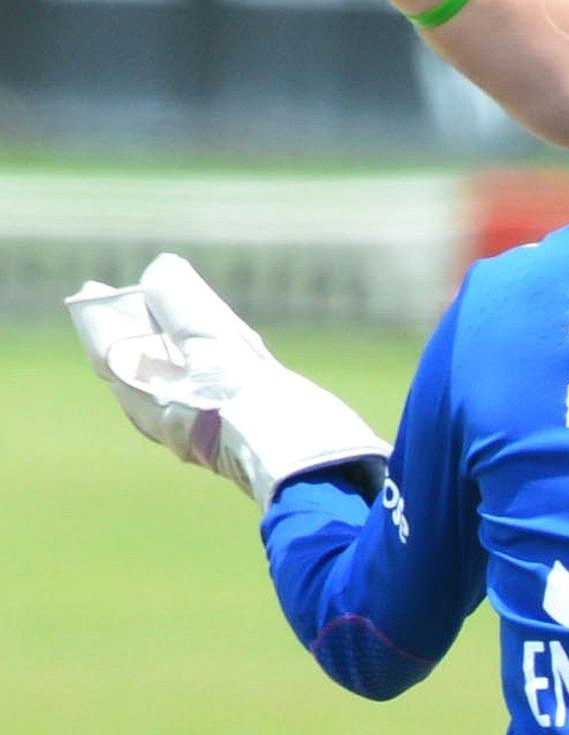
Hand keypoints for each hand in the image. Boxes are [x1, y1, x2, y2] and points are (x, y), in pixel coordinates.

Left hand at [67, 254, 388, 506]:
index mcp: (153, 402)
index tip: (92, 289)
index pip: (112, 353)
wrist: (310, 463)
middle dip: (137, 328)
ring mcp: (209, 423)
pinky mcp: (242, 423)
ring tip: (174, 314)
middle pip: (142, 364)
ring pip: (178, 374)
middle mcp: (173, 416)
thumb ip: (184, 307)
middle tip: (130, 295)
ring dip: (174, 341)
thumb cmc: (254, 410)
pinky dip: (206, 357)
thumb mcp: (214, 348)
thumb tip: (160, 271)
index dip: (102, 318)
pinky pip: (210, 383)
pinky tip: (222, 349)